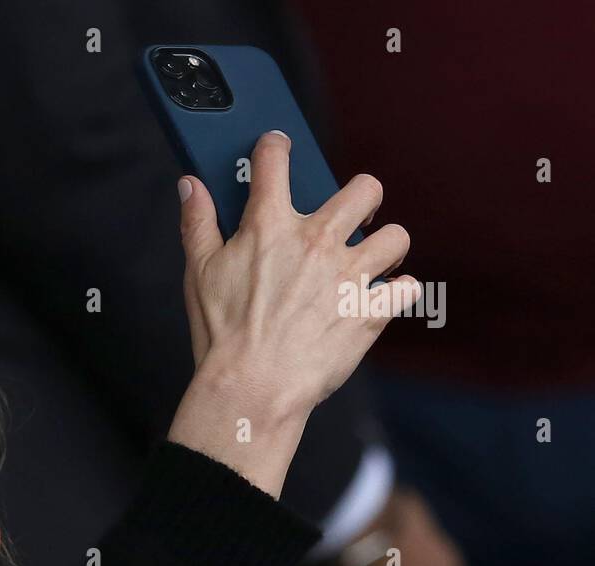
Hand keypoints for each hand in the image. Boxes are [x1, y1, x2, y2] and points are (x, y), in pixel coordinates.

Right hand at [168, 131, 419, 497]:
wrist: (251, 388)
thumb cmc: (220, 334)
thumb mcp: (199, 273)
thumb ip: (197, 223)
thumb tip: (191, 186)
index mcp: (269, 228)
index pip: (274, 161)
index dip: (275, 147)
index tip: (278, 148)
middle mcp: (317, 243)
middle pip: (364, 188)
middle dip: (361, 196)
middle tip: (351, 214)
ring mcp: (349, 276)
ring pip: (396, 236)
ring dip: (385, 245)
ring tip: (369, 260)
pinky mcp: (370, 312)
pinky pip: (406, 288)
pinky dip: (396, 293)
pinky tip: (378, 299)